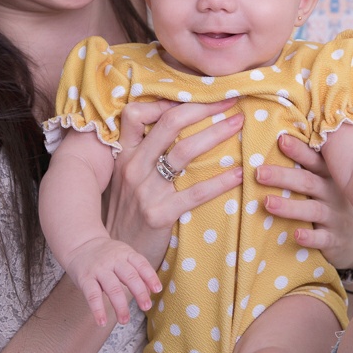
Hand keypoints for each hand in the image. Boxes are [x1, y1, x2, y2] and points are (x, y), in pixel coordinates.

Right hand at [61, 236, 161, 325]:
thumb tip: (150, 292)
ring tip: (124, 320)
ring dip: (120, 306)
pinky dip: (98, 310)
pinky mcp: (85, 278)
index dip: (150, 276)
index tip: (157, 290)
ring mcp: (99, 269)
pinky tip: (101, 322)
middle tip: (146, 307)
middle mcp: (113, 260)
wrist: (80, 244)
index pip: (141, 264)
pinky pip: (92, 295)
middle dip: (139, 292)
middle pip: (129, 276)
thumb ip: (136, 272)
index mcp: (125, 253)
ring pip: (112, 287)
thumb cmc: (107, 255)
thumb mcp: (123, 256)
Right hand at [104, 99, 244, 267]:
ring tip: (239, 125)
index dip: (167, 101)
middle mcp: (132, 167)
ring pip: (185, 151)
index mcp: (124, 155)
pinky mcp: (158, 215)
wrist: (113, 256)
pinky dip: (220, 181)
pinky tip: (238, 174)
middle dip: (203, 108)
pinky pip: (195, 193)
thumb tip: (175, 127)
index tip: (197, 95)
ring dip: (217, 133)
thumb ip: (142, 154)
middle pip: (170, 124)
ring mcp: (144, 191)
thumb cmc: (126, 214)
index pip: (136, 114)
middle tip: (230, 101)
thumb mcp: (125, 178)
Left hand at [255, 133, 352, 269]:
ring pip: (312, 210)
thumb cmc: (333, 204)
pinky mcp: (334, 239)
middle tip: (259, 172)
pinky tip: (297, 234)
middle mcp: (332, 193)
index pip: (314, 159)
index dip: (299, 150)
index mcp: (328, 176)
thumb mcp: (327, 183)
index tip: (281, 139)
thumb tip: (278, 141)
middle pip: (307, 182)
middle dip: (283, 176)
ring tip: (267, 202)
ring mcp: (335, 216)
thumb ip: (308, 167)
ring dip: (289, 206)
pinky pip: (322, 238)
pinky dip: (310, 237)